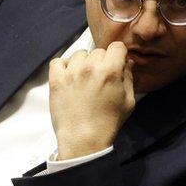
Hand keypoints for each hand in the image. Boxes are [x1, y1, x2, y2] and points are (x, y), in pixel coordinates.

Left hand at [49, 42, 134, 159]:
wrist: (83, 139)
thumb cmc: (109, 122)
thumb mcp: (128, 102)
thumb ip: (129, 78)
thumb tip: (127, 62)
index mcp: (110, 71)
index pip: (117, 46)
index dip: (119, 55)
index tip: (116, 65)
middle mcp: (90, 66)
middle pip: (98, 51)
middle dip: (102, 62)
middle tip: (99, 79)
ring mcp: (71, 71)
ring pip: (79, 54)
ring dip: (83, 63)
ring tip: (83, 79)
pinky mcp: (56, 79)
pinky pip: (58, 61)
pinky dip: (64, 66)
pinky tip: (69, 78)